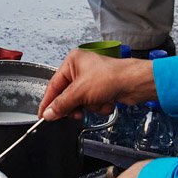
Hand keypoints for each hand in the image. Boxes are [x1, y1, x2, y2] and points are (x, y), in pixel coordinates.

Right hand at [39, 48, 154, 120]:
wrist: (134, 83)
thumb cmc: (110, 77)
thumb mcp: (79, 92)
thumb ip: (61, 104)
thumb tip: (48, 113)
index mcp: (72, 62)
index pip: (54, 85)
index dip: (48, 102)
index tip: (43, 115)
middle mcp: (81, 69)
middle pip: (68, 96)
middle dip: (76, 105)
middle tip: (77, 112)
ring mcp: (92, 80)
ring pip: (81, 102)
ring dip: (90, 106)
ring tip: (98, 101)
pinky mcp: (102, 90)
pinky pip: (93, 104)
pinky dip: (100, 106)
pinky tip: (108, 100)